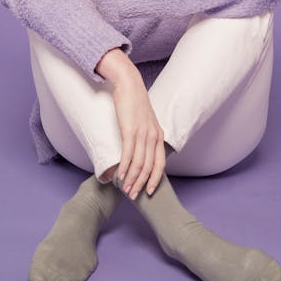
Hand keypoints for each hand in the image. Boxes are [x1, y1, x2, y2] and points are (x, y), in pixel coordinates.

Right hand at [111, 73, 165, 199]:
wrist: (129, 84)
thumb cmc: (134, 103)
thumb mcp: (145, 122)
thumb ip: (145, 136)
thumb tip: (137, 152)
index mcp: (158, 136)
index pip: (160, 164)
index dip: (155, 180)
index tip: (149, 192)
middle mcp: (153, 136)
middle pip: (149, 168)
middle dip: (141, 184)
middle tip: (132, 196)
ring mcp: (142, 134)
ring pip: (139, 164)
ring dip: (131, 179)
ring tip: (124, 189)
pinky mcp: (130, 130)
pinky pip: (128, 154)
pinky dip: (124, 167)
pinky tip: (119, 175)